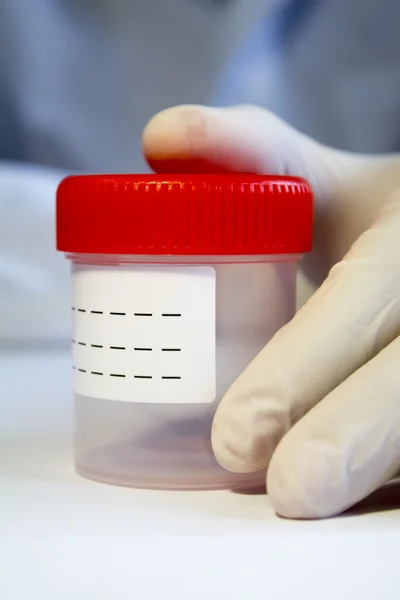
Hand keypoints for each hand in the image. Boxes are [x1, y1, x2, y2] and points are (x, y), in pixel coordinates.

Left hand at [143, 105, 399, 517]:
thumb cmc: (368, 221)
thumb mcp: (320, 180)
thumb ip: (247, 152)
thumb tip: (160, 138)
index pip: (363, 300)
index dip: (304, 367)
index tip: (237, 438)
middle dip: (352, 437)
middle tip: (285, 489)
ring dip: (373, 468)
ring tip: (307, 503)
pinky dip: (386, 474)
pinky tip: (350, 495)